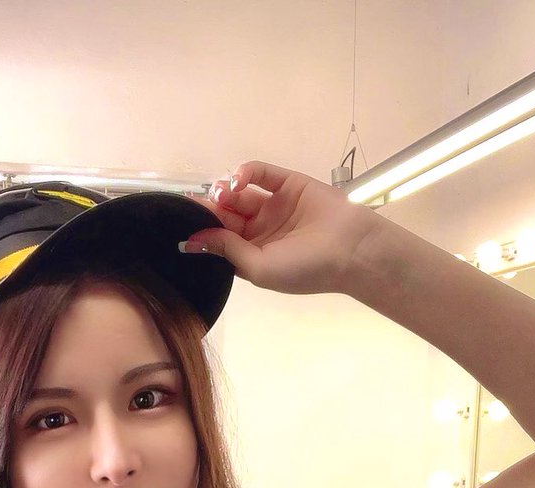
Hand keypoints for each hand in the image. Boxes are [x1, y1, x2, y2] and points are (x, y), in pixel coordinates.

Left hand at [184, 159, 383, 296]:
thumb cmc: (303, 268)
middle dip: (212, 208)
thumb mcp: (259, 268)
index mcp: (253, 254)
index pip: (220, 239)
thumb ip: (227, 251)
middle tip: (199, 203)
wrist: (350, 249)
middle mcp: (261, 230)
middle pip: (227, 215)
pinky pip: (261, 173)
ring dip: (226, 191)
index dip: (204, 229)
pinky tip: (237, 180)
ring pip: (240, 193)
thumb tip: (193, 241)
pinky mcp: (288, 183)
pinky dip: (245, 172)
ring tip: (221, 193)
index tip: (185, 222)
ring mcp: (274, 205)